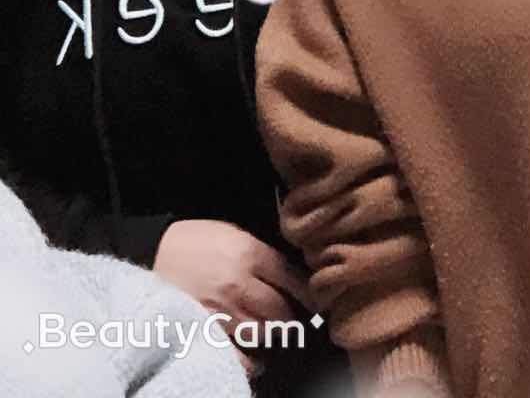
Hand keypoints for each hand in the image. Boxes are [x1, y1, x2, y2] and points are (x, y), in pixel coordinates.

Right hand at [154, 219, 312, 373]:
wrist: (151, 252)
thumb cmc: (195, 240)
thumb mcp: (233, 233)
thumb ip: (260, 253)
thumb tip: (287, 274)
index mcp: (250, 254)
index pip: (292, 279)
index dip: (308, 293)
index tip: (316, 301)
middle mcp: (240, 285)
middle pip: (280, 311)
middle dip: (292, 317)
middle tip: (297, 320)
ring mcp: (221, 311)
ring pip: (262, 333)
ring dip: (272, 334)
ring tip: (276, 333)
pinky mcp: (203, 330)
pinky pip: (236, 354)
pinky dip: (249, 358)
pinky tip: (254, 355)